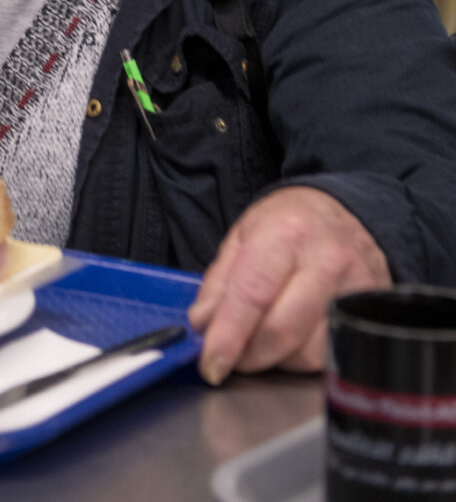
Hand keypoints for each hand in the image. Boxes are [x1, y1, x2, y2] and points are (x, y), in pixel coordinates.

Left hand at [188, 186, 389, 382]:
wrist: (345, 213)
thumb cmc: (290, 224)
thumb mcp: (244, 234)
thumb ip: (220, 282)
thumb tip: (203, 326)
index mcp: (286, 234)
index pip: (253, 293)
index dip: (228, 336)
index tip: (211, 363)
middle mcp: (326, 262)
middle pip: (281, 330)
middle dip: (248, 355)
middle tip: (232, 355)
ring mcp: (356, 291)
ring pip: (308, 354)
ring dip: (276, 359)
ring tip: (267, 336)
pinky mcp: (372, 316)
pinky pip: (332, 358)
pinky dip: (304, 359)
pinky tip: (295, 339)